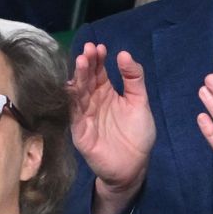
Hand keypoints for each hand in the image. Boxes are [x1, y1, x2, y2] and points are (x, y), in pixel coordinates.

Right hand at [68, 43, 154, 213]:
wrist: (134, 165)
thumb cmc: (137, 134)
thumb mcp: (140, 102)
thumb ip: (134, 79)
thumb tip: (124, 54)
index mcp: (107, 93)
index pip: (99, 72)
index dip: (99, 60)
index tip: (100, 47)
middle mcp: (93, 102)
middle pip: (87, 79)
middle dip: (87, 64)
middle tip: (89, 50)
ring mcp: (85, 116)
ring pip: (79, 93)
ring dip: (79, 77)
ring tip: (81, 61)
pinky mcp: (80, 131)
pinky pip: (74, 114)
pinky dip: (73, 100)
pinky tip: (72, 87)